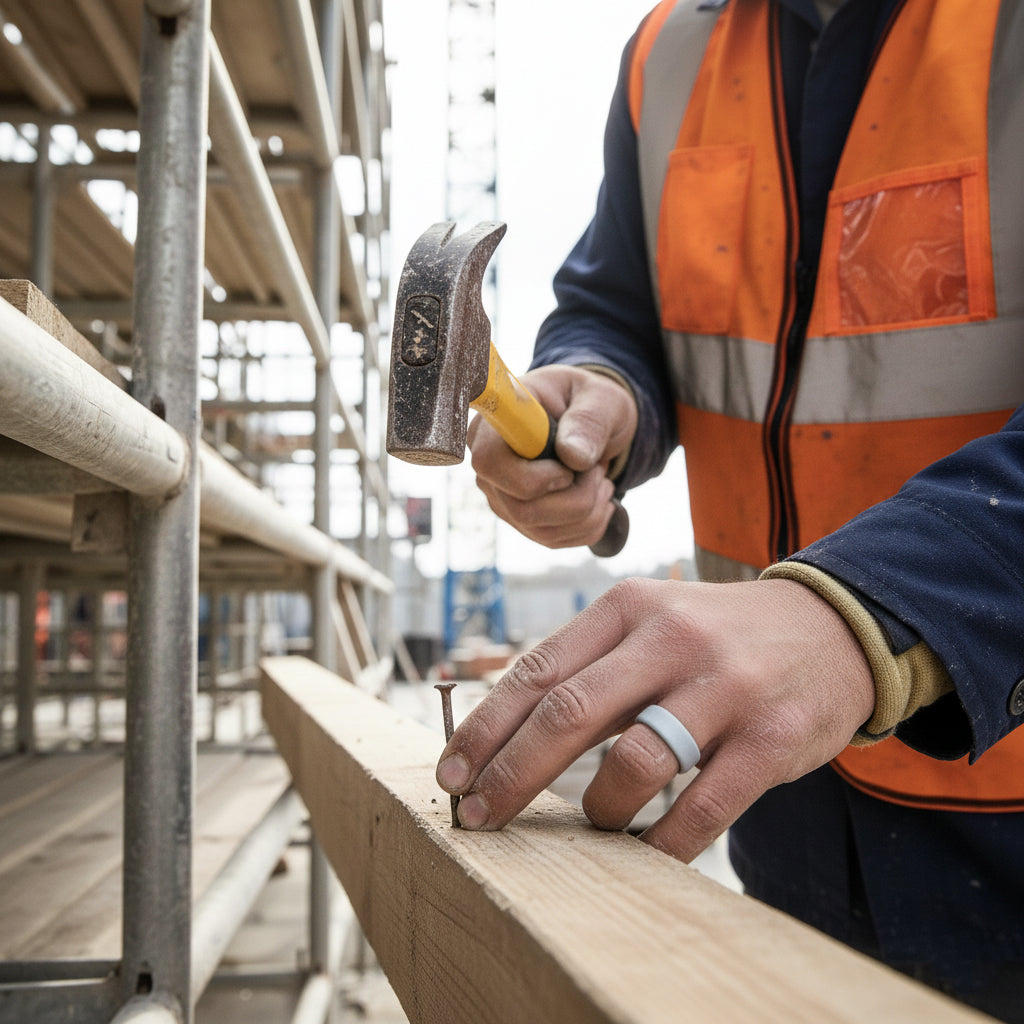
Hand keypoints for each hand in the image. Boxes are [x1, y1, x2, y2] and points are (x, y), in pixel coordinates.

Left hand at [436, 577, 874, 862]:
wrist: (832, 628)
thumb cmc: (715, 636)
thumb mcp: (648, 623)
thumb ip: (586, 665)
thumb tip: (501, 730)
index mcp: (628, 609)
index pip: (537, 671)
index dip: (486, 729)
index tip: (452, 773)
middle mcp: (671, 639)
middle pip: (569, 714)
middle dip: (511, 774)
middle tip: (478, 817)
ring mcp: (724, 688)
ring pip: (633, 765)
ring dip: (597, 810)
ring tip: (595, 822)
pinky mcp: (770, 738)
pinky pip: (701, 809)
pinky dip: (663, 843)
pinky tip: (647, 852)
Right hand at [466, 364, 636, 548]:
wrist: (594, 424)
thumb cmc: (589, 402)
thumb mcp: (600, 399)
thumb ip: (588, 421)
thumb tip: (573, 456)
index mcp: (496, 426)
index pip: (490, 464)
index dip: (534, 476)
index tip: (569, 465)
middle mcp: (491, 469)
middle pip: (521, 509)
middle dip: (576, 498)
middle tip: (598, 469)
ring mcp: (504, 499)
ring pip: (543, 531)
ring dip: (589, 510)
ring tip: (600, 477)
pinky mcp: (523, 522)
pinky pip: (556, 540)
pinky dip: (591, 524)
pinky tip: (597, 496)